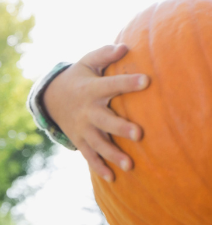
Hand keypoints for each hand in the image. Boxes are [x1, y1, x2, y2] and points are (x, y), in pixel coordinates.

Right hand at [43, 44, 148, 181]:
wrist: (51, 98)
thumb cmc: (80, 76)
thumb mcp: (88, 62)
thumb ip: (105, 54)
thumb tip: (125, 46)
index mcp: (93, 89)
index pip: (113, 85)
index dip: (129, 83)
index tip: (147, 80)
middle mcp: (88, 111)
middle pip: (106, 121)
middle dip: (121, 128)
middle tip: (140, 134)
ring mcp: (83, 129)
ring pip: (99, 144)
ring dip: (113, 155)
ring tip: (130, 165)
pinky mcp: (80, 141)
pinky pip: (89, 156)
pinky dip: (99, 168)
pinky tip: (113, 178)